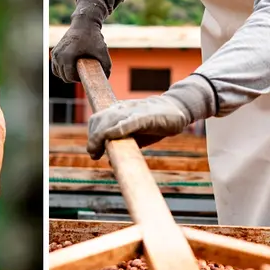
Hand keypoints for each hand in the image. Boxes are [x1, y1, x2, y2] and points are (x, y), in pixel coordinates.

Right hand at [51, 0, 111, 82]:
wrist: (84, 23)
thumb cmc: (93, 37)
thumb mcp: (102, 52)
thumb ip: (106, 67)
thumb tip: (105, 79)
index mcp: (67, 57)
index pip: (70, 77)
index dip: (80, 79)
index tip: (88, 75)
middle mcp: (58, 55)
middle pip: (64, 77)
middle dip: (74, 78)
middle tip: (84, 72)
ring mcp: (55, 54)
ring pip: (58, 73)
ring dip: (67, 74)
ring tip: (78, 70)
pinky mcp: (54, 52)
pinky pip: (55, 67)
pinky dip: (62, 70)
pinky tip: (72, 67)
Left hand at [87, 75, 214, 158]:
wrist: (177, 109)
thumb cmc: (155, 123)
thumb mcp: (137, 135)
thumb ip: (123, 144)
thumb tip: (109, 160)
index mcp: (120, 111)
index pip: (97, 119)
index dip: (92, 135)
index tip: (93, 152)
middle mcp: (124, 108)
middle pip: (99, 119)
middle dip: (93, 138)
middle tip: (94, 155)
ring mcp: (134, 111)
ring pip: (110, 119)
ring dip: (100, 136)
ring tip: (98, 153)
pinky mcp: (146, 116)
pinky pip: (129, 121)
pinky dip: (119, 129)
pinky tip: (113, 137)